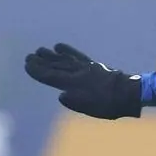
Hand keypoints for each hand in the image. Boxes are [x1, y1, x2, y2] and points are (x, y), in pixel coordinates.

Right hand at [24, 43, 142, 119]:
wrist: (128, 92)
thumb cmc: (109, 105)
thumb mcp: (91, 109)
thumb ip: (75, 102)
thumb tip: (61, 95)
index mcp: (74, 85)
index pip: (51, 77)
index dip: (38, 71)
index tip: (27, 65)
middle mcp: (77, 73)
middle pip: (55, 66)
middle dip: (41, 62)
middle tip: (29, 56)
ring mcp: (85, 67)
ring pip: (64, 60)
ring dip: (51, 55)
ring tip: (40, 50)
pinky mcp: (93, 65)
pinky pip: (77, 56)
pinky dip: (67, 51)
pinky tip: (59, 46)